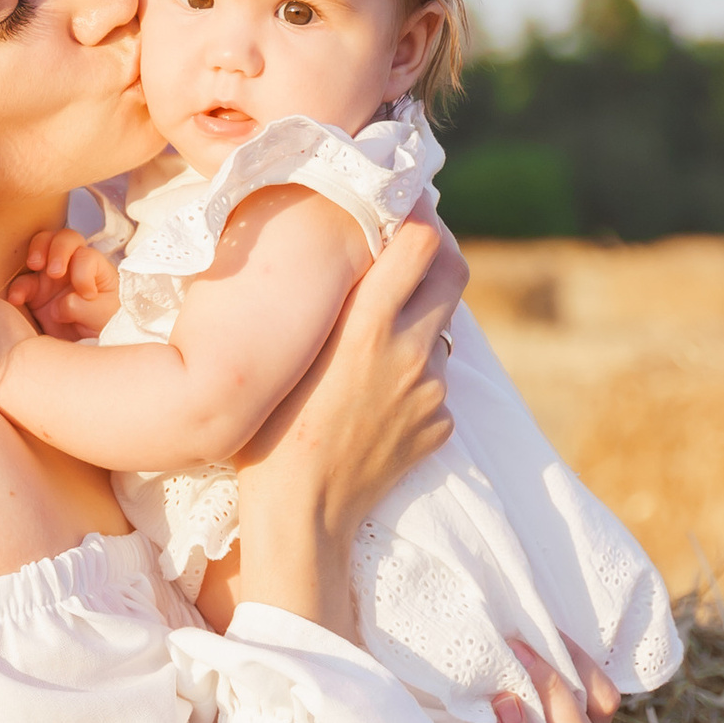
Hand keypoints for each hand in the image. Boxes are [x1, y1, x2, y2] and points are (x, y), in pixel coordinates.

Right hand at [9, 225, 121, 337]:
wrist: (86, 344)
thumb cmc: (102, 323)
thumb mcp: (102, 317)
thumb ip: (84, 308)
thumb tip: (61, 304)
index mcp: (94, 267)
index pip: (86, 256)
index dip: (84, 273)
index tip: (87, 295)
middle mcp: (71, 264)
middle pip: (64, 239)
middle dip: (58, 250)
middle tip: (55, 271)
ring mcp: (49, 275)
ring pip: (40, 247)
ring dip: (36, 253)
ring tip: (34, 266)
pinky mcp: (32, 292)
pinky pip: (21, 282)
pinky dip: (17, 287)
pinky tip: (16, 299)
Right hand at [229, 216, 462, 633]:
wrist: (302, 517)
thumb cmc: (270, 433)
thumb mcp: (290, 354)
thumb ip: (329, 306)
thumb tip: (351, 262)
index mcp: (369, 327)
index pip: (422, 244)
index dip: (421, 215)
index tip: (408, 205)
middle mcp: (411, 353)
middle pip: (453, 274)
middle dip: (436, 252)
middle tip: (409, 248)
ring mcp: (431, 392)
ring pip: (437, 332)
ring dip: (414, 323)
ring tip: (370, 345)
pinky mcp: (441, 426)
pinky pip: (432, 385)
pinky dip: (411, 380)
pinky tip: (372, 400)